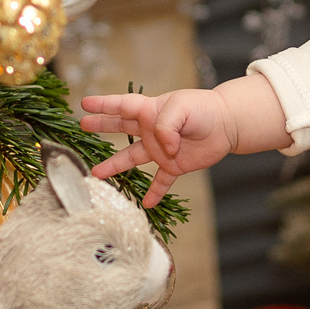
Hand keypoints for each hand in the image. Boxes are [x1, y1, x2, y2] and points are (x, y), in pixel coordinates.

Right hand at [77, 90, 234, 203]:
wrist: (227, 124)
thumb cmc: (204, 109)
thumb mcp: (183, 108)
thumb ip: (166, 125)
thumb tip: (163, 149)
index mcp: (151, 110)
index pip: (122, 105)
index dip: (104, 104)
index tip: (84, 104)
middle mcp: (151, 130)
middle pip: (120, 127)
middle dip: (102, 125)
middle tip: (82, 125)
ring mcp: (160, 149)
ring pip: (132, 157)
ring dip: (115, 165)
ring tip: (96, 174)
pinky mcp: (174, 165)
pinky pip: (161, 181)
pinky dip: (154, 192)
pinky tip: (146, 204)